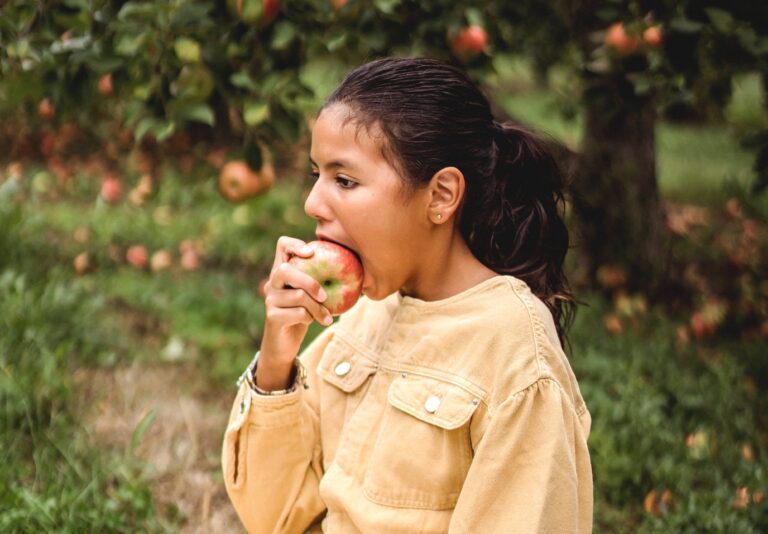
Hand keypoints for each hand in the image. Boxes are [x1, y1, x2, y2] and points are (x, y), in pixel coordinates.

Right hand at [256, 236, 331, 389]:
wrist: (284, 344)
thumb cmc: (302, 314)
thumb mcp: (312, 296)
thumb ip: (321, 281)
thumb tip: (356, 270)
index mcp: (283, 271)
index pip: (282, 245)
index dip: (295, 244)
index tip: (312, 252)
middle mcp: (272, 282)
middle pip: (286, 270)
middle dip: (310, 282)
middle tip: (325, 296)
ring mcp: (270, 299)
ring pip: (298, 296)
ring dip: (317, 308)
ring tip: (325, 316)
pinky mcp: (272, 316)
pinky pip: (299, 313)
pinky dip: (311, 318)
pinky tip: (312, 322)